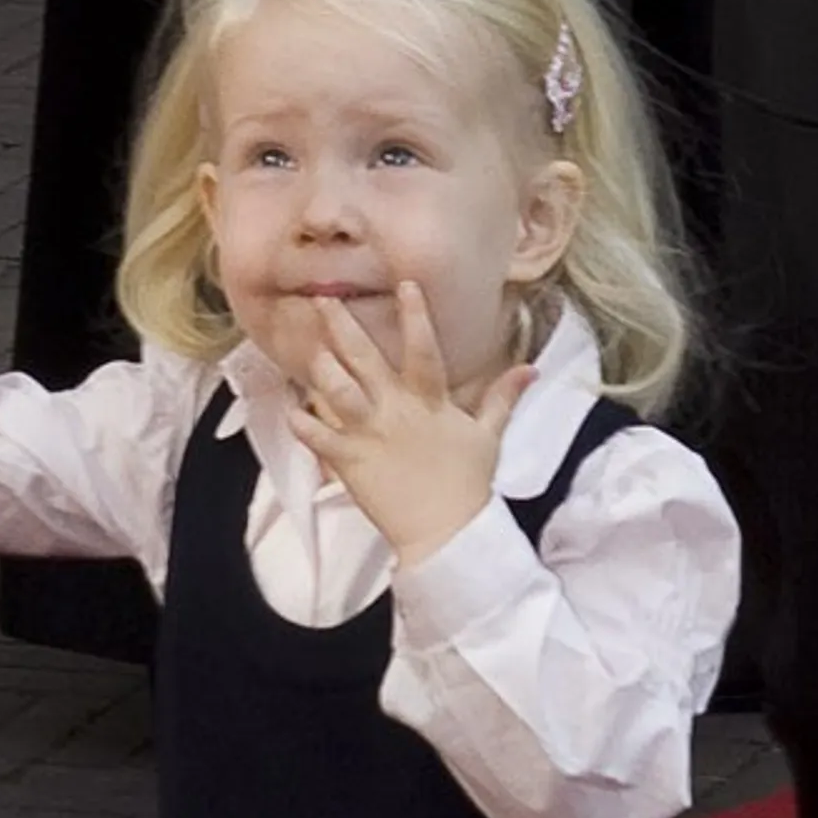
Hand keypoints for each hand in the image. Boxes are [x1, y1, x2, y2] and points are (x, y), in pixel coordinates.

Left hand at [280, 282, 521, 563]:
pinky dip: (303, 424)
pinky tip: (288, 408)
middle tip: (322, 298)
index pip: (424, 349)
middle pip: (366, 360)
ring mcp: (371, 435)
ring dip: (321, 369)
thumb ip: (502, 397)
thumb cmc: (467, 484)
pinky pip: (320, 439)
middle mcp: (397, 411)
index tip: (404, 283)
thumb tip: (530, 368)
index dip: (415, 316)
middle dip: (343, 328)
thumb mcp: (488, 435)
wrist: (447, 534)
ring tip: (306, 347)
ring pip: (338, 392)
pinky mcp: (351, 462)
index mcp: (431, 401)